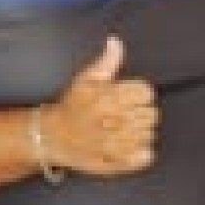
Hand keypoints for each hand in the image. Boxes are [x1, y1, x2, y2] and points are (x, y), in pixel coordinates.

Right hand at [40, 37, 158, 176]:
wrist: (52, 137)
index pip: (146, 92)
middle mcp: (115, 120)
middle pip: (151, 114)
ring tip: (120, 132)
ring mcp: (118, 143)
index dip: (138, 95)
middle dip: (139, 113)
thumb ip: (107, 61)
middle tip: (122, 117)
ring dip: (139, 133)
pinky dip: (140, 153)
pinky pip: (146, 155)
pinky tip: (126, 147)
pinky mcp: (119, 162)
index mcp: (109, 97)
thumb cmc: (72, 106)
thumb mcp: (86, 79)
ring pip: (149, 134)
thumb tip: (116, 41)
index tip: (126, 99)